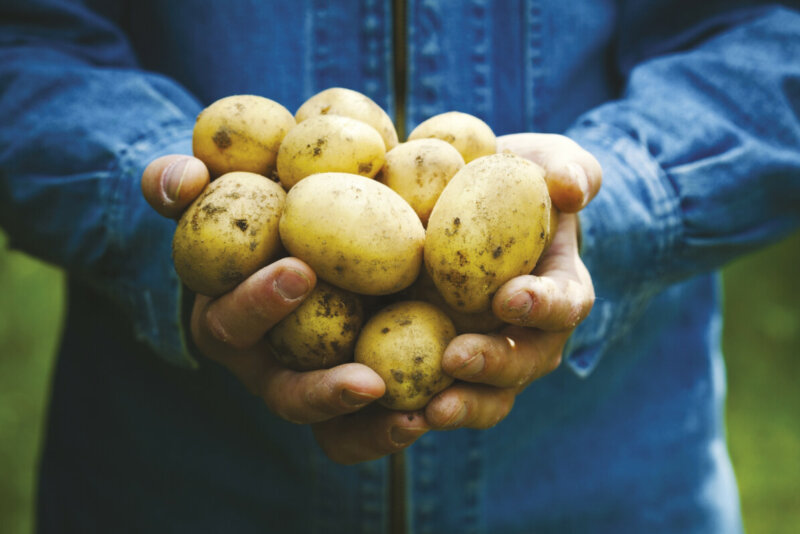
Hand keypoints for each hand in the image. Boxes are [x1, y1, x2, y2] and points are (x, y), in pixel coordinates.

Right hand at [142, 155, 429, 464]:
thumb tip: (184, 179)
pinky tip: (438, 412)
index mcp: (231, 321)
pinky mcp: (361, 392)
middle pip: (288, 397)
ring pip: (334, 431)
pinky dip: (399, 426)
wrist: (322, 224)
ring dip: (371, 430)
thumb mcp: (225, 187)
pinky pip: (374, 428)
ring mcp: (317, 386)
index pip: (233, 323)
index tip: (300, 270)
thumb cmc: (267, 206)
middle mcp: (272, 366)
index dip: (259, 303)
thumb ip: (185, 182)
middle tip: (368, 382)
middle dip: (322, 392)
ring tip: (414, 420)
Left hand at [424, 133, 600, 429]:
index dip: (545, 305)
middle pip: (524, 363)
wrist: (462, 205)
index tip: (510, 296)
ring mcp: (487, 355)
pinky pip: (435, 398)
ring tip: (426, 412)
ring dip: (461, 406)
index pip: (565, 303)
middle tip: (456, 359)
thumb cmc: (511, 180)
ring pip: (487, 397)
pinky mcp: (441, 365)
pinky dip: (414, 411)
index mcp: (556, 290)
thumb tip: (571, 188)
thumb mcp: (543, 160)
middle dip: (494, 366)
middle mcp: (528, 334)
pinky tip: (384, 412)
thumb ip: (568, 168)